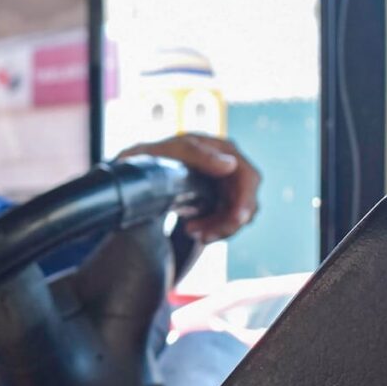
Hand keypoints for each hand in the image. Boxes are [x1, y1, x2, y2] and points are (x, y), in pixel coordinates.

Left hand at [119, 134, 260, 242]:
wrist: (139, 172)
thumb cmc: (153, 158)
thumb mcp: (169, 152)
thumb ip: (197, 154)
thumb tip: (231, 164)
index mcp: (221, 149)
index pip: (247, 176)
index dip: (246, 200)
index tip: (237, 219)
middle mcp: (229, 166)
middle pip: (247, 201)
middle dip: (228, 223)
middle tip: (204, 236)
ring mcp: (226, 185)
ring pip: (239, 215)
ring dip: (219, 229)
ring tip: (190, 231)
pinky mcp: (219, 200)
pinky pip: (227, 221)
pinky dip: (213, 230)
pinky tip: (191, 230)